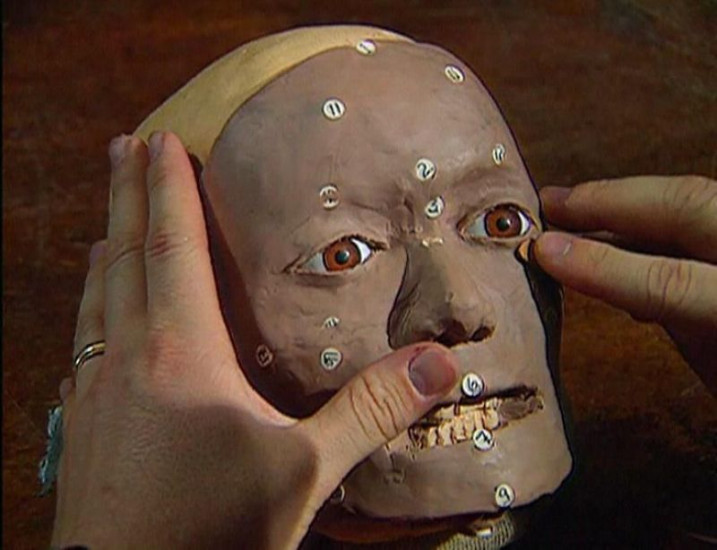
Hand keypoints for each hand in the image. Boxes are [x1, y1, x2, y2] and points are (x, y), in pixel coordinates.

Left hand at [52, 132, 458, 548]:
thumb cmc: (210, 532)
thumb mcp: (304, 472)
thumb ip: (370, 411)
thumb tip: (440, 362)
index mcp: (180, 352)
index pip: (171, 246)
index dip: (168, 188)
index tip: (163, 138)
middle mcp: (126, 357)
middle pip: (121, 254)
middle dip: (124, 194)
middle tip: (123, 146)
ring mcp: (94, 393)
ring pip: (96, 296)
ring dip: (104, 246)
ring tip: (107, 218)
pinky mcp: (81, 427)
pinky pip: (84, 341)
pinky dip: (91, 307)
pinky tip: (95, 318)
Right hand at [533, 176, 716, 393]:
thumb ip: (681, 322)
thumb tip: (617, 281)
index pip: (676, 281)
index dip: (604, 265)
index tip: (545, 251)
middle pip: (694, 207)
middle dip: (613, 200)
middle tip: (551, 202)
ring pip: (701, 202)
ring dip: (629, 204)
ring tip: (572, 207)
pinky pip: (706, 221)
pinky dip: (656, 224)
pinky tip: (619, 234)